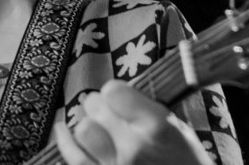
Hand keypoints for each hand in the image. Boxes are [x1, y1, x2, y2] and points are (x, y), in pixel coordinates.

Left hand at [55, 80, 212, 164]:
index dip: (115, 92)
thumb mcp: (178, 131)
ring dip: (89, 126)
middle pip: (94, 106)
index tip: (120, 97)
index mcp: (156, 128)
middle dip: (101, 106)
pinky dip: (66, 143)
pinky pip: (74, 158)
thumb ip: (145, 110)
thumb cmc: (186, 163)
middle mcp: (133, 147)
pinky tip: (62, 131)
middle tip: (111, 115)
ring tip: (99, 129)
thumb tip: (114, 93)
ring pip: (82, 130)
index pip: (113, 92)